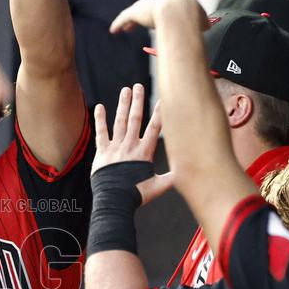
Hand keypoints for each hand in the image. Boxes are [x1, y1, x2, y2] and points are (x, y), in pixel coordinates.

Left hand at [93, 84, 172, 204]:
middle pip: (135, 119)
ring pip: (120, 122)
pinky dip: (100, 119)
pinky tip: (100, 107)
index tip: (163, 99)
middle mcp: (130, 146)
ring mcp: (115, 148)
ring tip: (125, 90)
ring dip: (123, 105)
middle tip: (139, 86)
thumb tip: (187, 172)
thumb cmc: (136, 195)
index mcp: (144, 152)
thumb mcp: (158, 186)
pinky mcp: (102, 152)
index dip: (160, 113)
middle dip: (138, 101)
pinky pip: (101, 132)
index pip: (154, 128)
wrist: (114, 201)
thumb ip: (172, 177)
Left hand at [110, 0, 206, 34]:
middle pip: (150, 3)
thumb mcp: (201, 18)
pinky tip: (114, 30)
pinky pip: (125, 18)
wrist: (180, 12)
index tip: (162, 16)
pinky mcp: (135, 11)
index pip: (168, 0)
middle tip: (142, 20)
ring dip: (132, 20)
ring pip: (136, 11)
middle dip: (146, 12)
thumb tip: (205, 26)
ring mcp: (146, 2)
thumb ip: (200, 21)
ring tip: (128, 28)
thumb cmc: (192, 16)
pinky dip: (119, 24)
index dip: (164, 9)